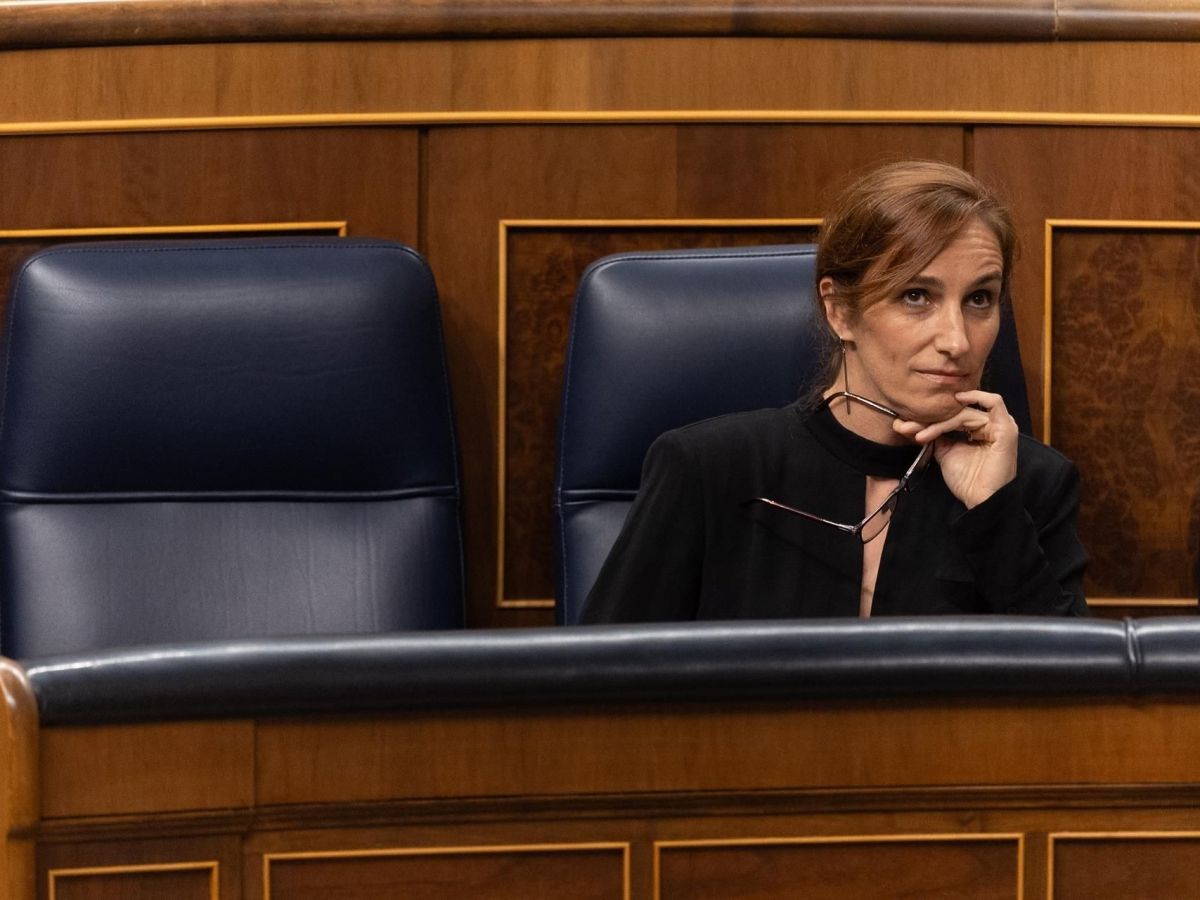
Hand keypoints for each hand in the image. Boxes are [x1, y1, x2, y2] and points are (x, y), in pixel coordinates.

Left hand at [892, 390, 1017, 508]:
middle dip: (928, 421)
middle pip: (955, 413)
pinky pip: (994, 403)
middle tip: (906, 428)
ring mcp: (999, 425)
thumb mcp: (945, 452)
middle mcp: (989, 424)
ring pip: (964, 413)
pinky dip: (976, 397)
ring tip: (921, 435)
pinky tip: (957, 401)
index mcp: (977, 429)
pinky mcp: (1006, 429)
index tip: (902, 426)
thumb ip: (936, 435)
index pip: (949, 416)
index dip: (926, 420)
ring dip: (940, 422)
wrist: (980, 499)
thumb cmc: (967, 480)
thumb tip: (911, 423)